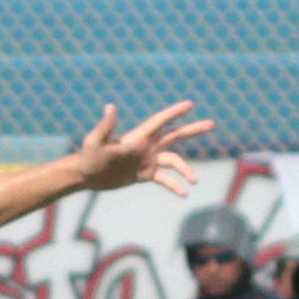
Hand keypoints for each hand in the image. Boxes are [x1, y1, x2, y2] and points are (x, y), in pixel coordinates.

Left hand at [69, 102, 213, 196]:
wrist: (86, 176)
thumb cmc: (88, 157)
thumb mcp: (94, 142)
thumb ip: (105, 126)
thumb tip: (110, 107)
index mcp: (138, 137)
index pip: (160, 121)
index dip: (174, 113)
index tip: (190, 104)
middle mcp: (146, 146)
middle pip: (174, 135)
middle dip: (193, 130)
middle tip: (212, 124)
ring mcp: (147, 160)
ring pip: (174, 160)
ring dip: (185, 169)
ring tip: (194, 180)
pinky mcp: (145, 174)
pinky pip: (164, 179)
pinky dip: (174, 185)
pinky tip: (184, 193)